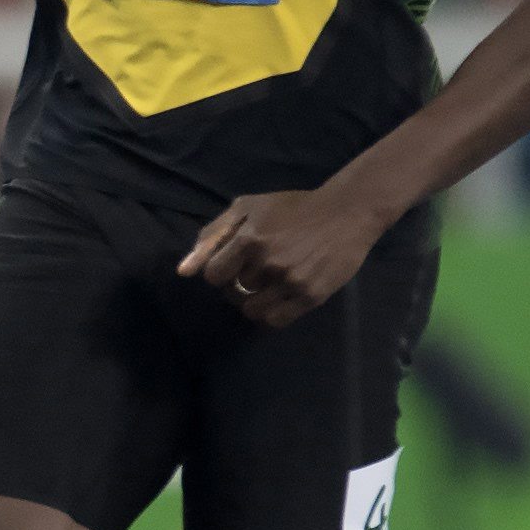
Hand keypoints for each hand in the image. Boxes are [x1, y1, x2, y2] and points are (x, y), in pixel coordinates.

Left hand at [180, 189, 390, 328]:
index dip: (221, 272)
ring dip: (255, 301)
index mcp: (249, 238)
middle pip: (233, 293)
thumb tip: (184, 272)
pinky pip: (275, 321)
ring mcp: (290, 282)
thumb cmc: (291, 208)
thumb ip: (212, 235)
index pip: (213, 276)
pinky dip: (272, 313)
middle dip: (239, 284)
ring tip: (269, 285)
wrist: (345, 212)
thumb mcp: (248, 208)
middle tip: (257, 271)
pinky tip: (280, 297)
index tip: (233, 265)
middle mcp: (267, 262)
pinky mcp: (311, 297)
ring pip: (252, 311)